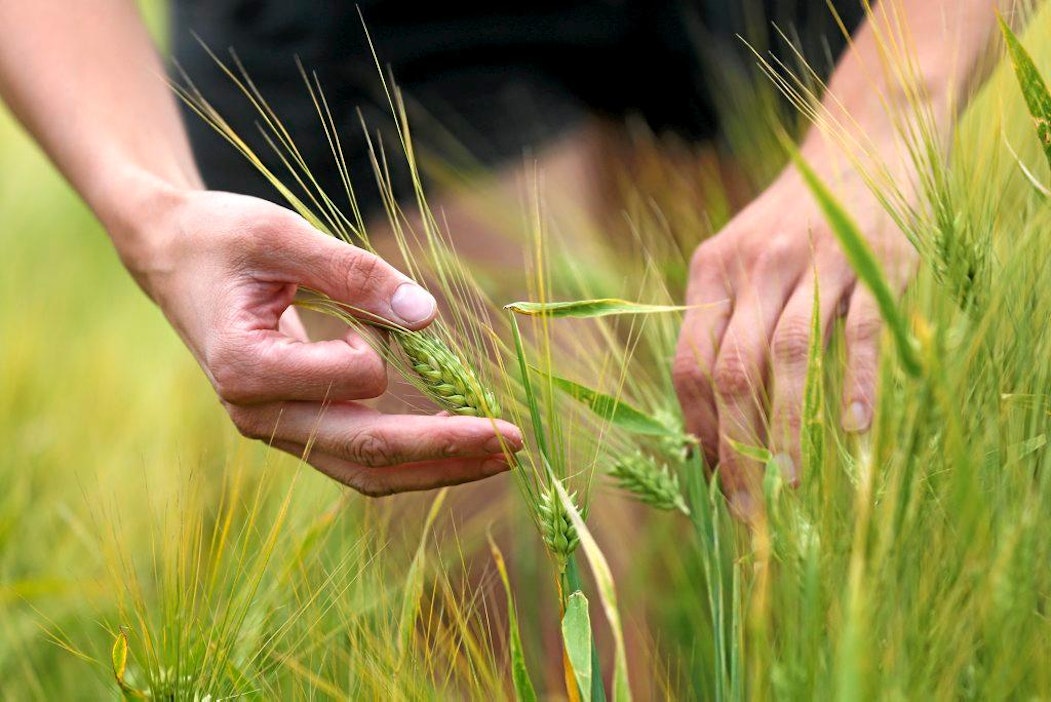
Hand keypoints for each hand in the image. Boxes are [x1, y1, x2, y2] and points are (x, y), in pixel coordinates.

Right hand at [128, 188, 521, 495]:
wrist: (171, 255)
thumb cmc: (222, 238)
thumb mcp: (283, 235)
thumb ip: (353, 273)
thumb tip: (427, 314)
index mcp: (246, 367)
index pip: (348, 382)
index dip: (387, 351)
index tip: (393, 312)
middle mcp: (256, 414)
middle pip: (366, 451)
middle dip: (447, 449)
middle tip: (515, 442)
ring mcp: (274, 429)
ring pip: (366, 470)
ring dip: (437, 467)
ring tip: (501, 456)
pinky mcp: (293, 426)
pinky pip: (358, 457)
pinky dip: (411, 456)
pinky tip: (460, 445)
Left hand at [672, 167, 916, 517]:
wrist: (862, 141)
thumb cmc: (793, 217)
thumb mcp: (738, 256)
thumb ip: (721, 320)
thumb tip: (707, 413)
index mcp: (711, 270)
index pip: (688, 362)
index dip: (695, 426)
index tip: (708, 476)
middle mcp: (755, 266)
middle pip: (730, 369)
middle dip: (732, 446)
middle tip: (743, 505)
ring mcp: (815, 263)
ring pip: (788, 356)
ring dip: (786, 427)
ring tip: (786, 484)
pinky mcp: (871, 264)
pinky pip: (859, 332)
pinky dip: (855, 383)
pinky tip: (855, 430)